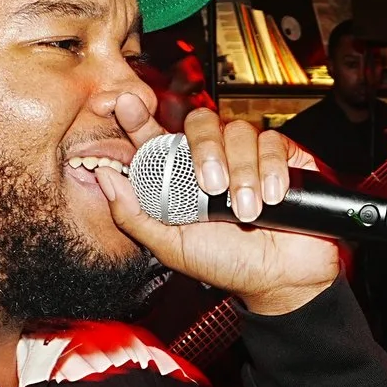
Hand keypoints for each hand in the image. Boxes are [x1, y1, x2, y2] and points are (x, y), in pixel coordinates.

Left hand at [95, 95, 341, 315]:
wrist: (282, 280)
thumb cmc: (229, 264)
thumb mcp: (173, 247)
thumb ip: (136, 216)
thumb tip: (104, 177)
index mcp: (182, 178)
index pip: (157, 139)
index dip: (139, 119)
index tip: (126, 106)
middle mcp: (214, 159)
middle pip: (201, 122)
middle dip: (205, 150)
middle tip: (213, 187)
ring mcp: (247, 156)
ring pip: (239, 131)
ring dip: (242, 173)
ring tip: (247, 211)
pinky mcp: (282, 156)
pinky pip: (272, 142)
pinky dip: (271, 170)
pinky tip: (272, 199)